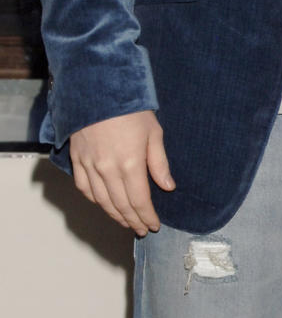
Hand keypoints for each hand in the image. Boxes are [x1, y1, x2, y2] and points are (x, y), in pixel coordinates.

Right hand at [69, 110, 174, 234]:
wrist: (97, 88)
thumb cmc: (129, 107)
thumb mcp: (153, 132)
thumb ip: (159, 163)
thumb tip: (168, 187)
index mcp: (130, 164)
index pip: (140, 201)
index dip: (147, 216)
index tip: (154, 225)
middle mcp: (108, 170)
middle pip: (121, 205)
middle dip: (133, 220)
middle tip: (142, 229)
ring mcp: (90, 165)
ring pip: (102, 201)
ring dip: (114, 215)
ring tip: (126, 222)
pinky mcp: (77, 159)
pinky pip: (84, 187)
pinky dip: (94, 200)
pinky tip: (103, 204)